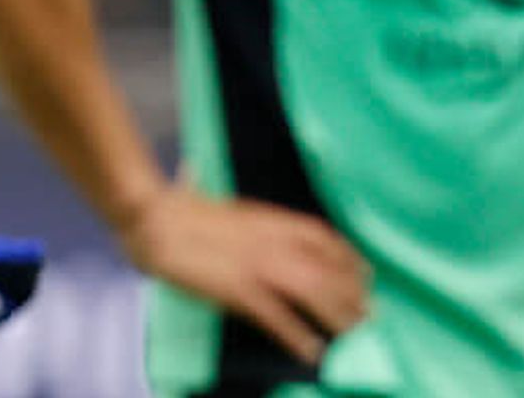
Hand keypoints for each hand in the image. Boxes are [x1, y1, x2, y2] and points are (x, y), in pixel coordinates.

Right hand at [122, 186, 368, 365]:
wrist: (151, 217)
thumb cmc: (171, 206)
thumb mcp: (201, 196)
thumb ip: (209, 191)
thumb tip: (189, 171)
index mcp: (268, 219)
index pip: (323, 237)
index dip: (348, 257)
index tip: (365, 273)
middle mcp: (272, 241)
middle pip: (327, 269)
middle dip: (353, 294)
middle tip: (372, 315)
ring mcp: (257, 265)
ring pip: (314, 293)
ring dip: (339, 316)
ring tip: (356, 336)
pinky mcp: (238, 289)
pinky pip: (278, 317)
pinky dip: (298, 336)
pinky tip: (313, 351)